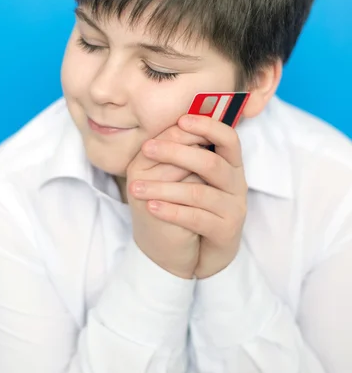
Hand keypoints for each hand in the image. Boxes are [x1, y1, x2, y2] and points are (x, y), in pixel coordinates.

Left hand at [129, 114, 247, 278]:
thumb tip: (167, 128)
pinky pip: (196, 219)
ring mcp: (234, 208)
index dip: (208, 126)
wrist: (200, 252)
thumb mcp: (188, 178)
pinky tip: (151, 207)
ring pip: (198, 193)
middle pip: (210, 163)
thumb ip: (183, 154)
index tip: (181, 120)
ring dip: (164, 188)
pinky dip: (172, 212)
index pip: (228, 138)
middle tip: (146, 149)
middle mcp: (236, 184)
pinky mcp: (227, 231)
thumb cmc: (191, 207)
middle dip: (176, 153)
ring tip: (136, 187)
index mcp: (230, 164)